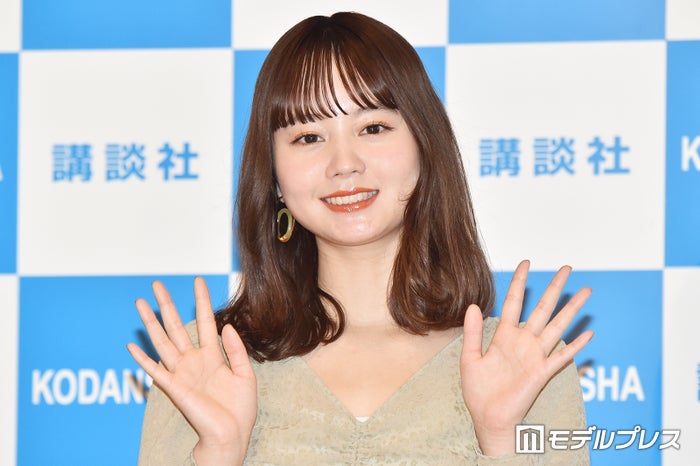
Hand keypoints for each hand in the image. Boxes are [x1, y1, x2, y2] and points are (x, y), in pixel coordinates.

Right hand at [127, 277, 256, 465]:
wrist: (231, 434)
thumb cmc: (240, 408)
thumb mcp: (245, 374)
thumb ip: (236, 349)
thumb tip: (226, 325)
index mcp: (213, 355)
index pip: (206, 320)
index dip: (201, 300)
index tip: (198, 280)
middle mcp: (194, 360)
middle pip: (176, 326)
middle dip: (166, 305)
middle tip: (156, 284)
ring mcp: (182, 372)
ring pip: (162, 341)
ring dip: (150, 323)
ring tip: (140, 303)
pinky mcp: (174, 388)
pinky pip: (155, 371)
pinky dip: (143, 359)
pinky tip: (132, 346)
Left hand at [460, 260, 592, 455]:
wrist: (488, 418)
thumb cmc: (478, 391)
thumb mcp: (469, 358)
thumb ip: (473, 332)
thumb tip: (473, 305)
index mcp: (504, 336)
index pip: (514, 302)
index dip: (520, 283)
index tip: (526, 263)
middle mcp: (523, 342)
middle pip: (542, 309)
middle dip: (555, 288)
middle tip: (567, 268)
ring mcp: (535, 356)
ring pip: (557, 326)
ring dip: (571, 310)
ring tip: (585, 291)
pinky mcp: (542, 373)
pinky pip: (562, 357)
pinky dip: (575, 346)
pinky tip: (587, 334)